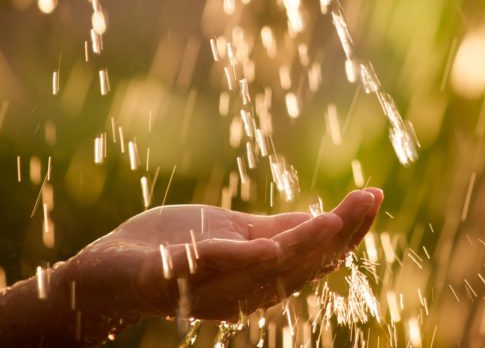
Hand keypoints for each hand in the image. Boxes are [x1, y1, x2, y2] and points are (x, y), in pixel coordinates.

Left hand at [60, 188, 382, 334]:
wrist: (109, 270)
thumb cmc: (174, 248)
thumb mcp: (236, 234)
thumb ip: (277, 230)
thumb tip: (327, 218)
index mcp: (261, 275)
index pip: (316, 256)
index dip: (348, 231)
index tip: (374, 196)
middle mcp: (243, 287)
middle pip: (301, 264)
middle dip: (338, 232)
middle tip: (368, 200)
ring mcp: (208, 286)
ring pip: (265, 268)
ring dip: (302, 245)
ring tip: (334, 221)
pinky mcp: (171, 277)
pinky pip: (207, 269)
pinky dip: (239, 261)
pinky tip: (267, 247)